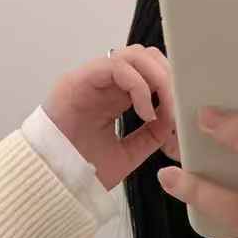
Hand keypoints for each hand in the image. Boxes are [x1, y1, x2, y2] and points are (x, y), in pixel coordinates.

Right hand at [43, 45, 179, 190]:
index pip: (150, 71)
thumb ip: (150, 136)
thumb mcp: (129, 153)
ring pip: (133, 55)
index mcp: (116, 97)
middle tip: (177, 108)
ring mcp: (91, 79)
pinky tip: (145, 112)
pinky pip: (116, 66)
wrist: (55, 183)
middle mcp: (105, 84)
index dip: (171, 85)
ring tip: (164, 109)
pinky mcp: (79, 80)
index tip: (182, 112)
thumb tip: (171, 119)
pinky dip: (138, 86)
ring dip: (157, 78)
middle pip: (145, 56)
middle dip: (168, 78)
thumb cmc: (83, 170)